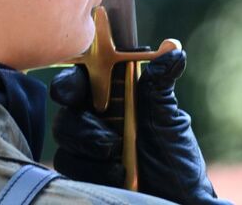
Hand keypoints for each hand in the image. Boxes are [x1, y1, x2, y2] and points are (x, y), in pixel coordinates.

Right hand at [50, 50, 231, 204]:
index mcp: (109, 98)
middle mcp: (93, 120)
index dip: (68, 84)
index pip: (78, 82)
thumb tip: (174, 51)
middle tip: (108, 141)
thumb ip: (160, 84)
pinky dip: (91, 171)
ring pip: (64, 143)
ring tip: (118, 159)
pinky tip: (117, 175)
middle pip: (66, 114)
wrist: (177, 198)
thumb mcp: (169, 119)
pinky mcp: (83, 173)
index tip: (72, 94)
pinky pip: (69, 168)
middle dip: (81, 127)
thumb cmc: (175, 157)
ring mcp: (85, 149)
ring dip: (89, 150)